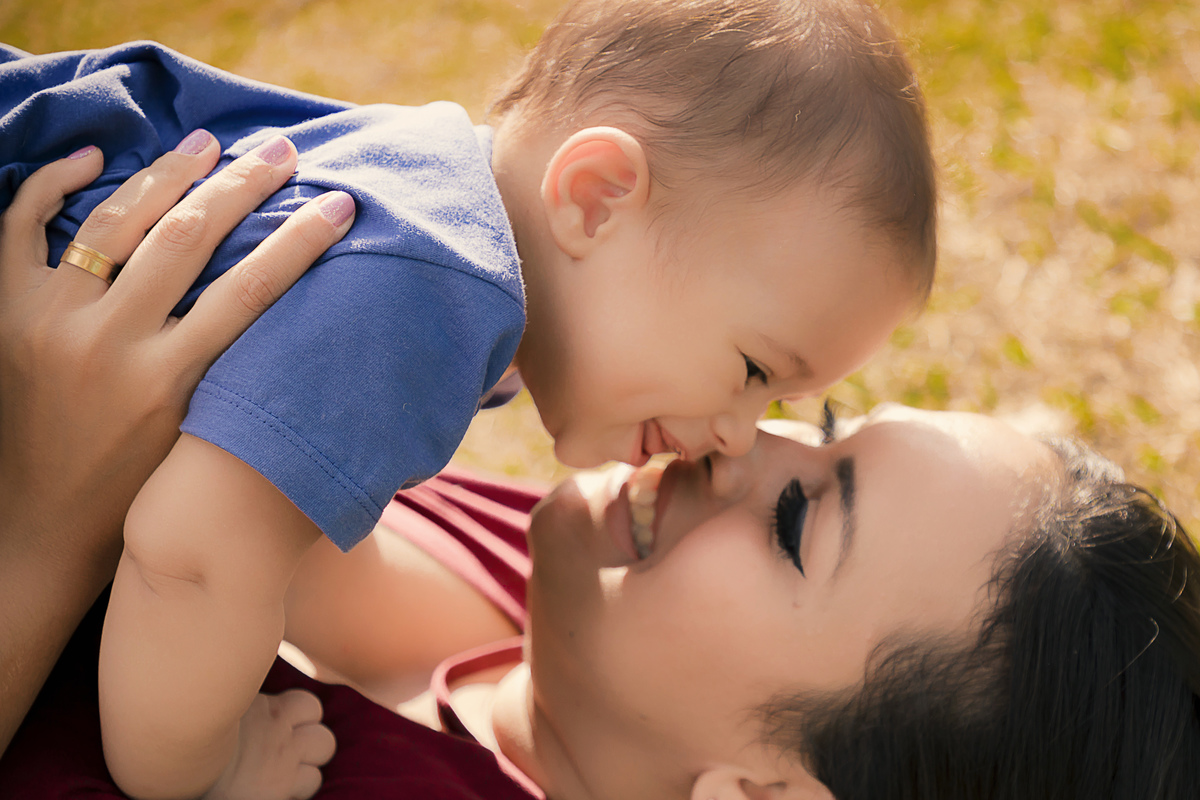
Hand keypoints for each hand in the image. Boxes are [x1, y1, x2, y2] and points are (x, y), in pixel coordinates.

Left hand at [0, 133, 354, 752]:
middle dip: (241, 187)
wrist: (38, 528)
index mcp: (167, 384)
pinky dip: (54, 183)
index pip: (250, 292)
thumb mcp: (196, 435)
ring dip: (168, 173)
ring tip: (208, 142)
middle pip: (186, 239)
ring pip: (114, 221)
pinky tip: (94, 157)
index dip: (299, 241)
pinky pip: (22, 225)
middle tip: (280, 153)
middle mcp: (108, 346)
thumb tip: (294, 322)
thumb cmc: (135, 489)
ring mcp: (48, 323)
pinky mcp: (4, 312)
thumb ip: (232, 375)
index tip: (339, 204)